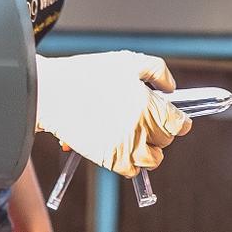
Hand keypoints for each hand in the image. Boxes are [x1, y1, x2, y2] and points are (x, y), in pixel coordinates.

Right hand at [35, 51, 191, 177]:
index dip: (178, 119)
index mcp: (148, 106)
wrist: (52, 93)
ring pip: (152, 160)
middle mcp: (139, 130)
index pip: (179, 124)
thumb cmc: (87, 74)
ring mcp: (124, 148)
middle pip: (166, 141)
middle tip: (146, 118)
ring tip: (135, 133)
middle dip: (160, 130)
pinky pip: (131, 170)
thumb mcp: (128, 61)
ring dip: (148, 148)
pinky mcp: (108, 159)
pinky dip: (130, 160)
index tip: (174, 117)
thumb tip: (170, 88)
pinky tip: (120, 142)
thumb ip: (158, 72)